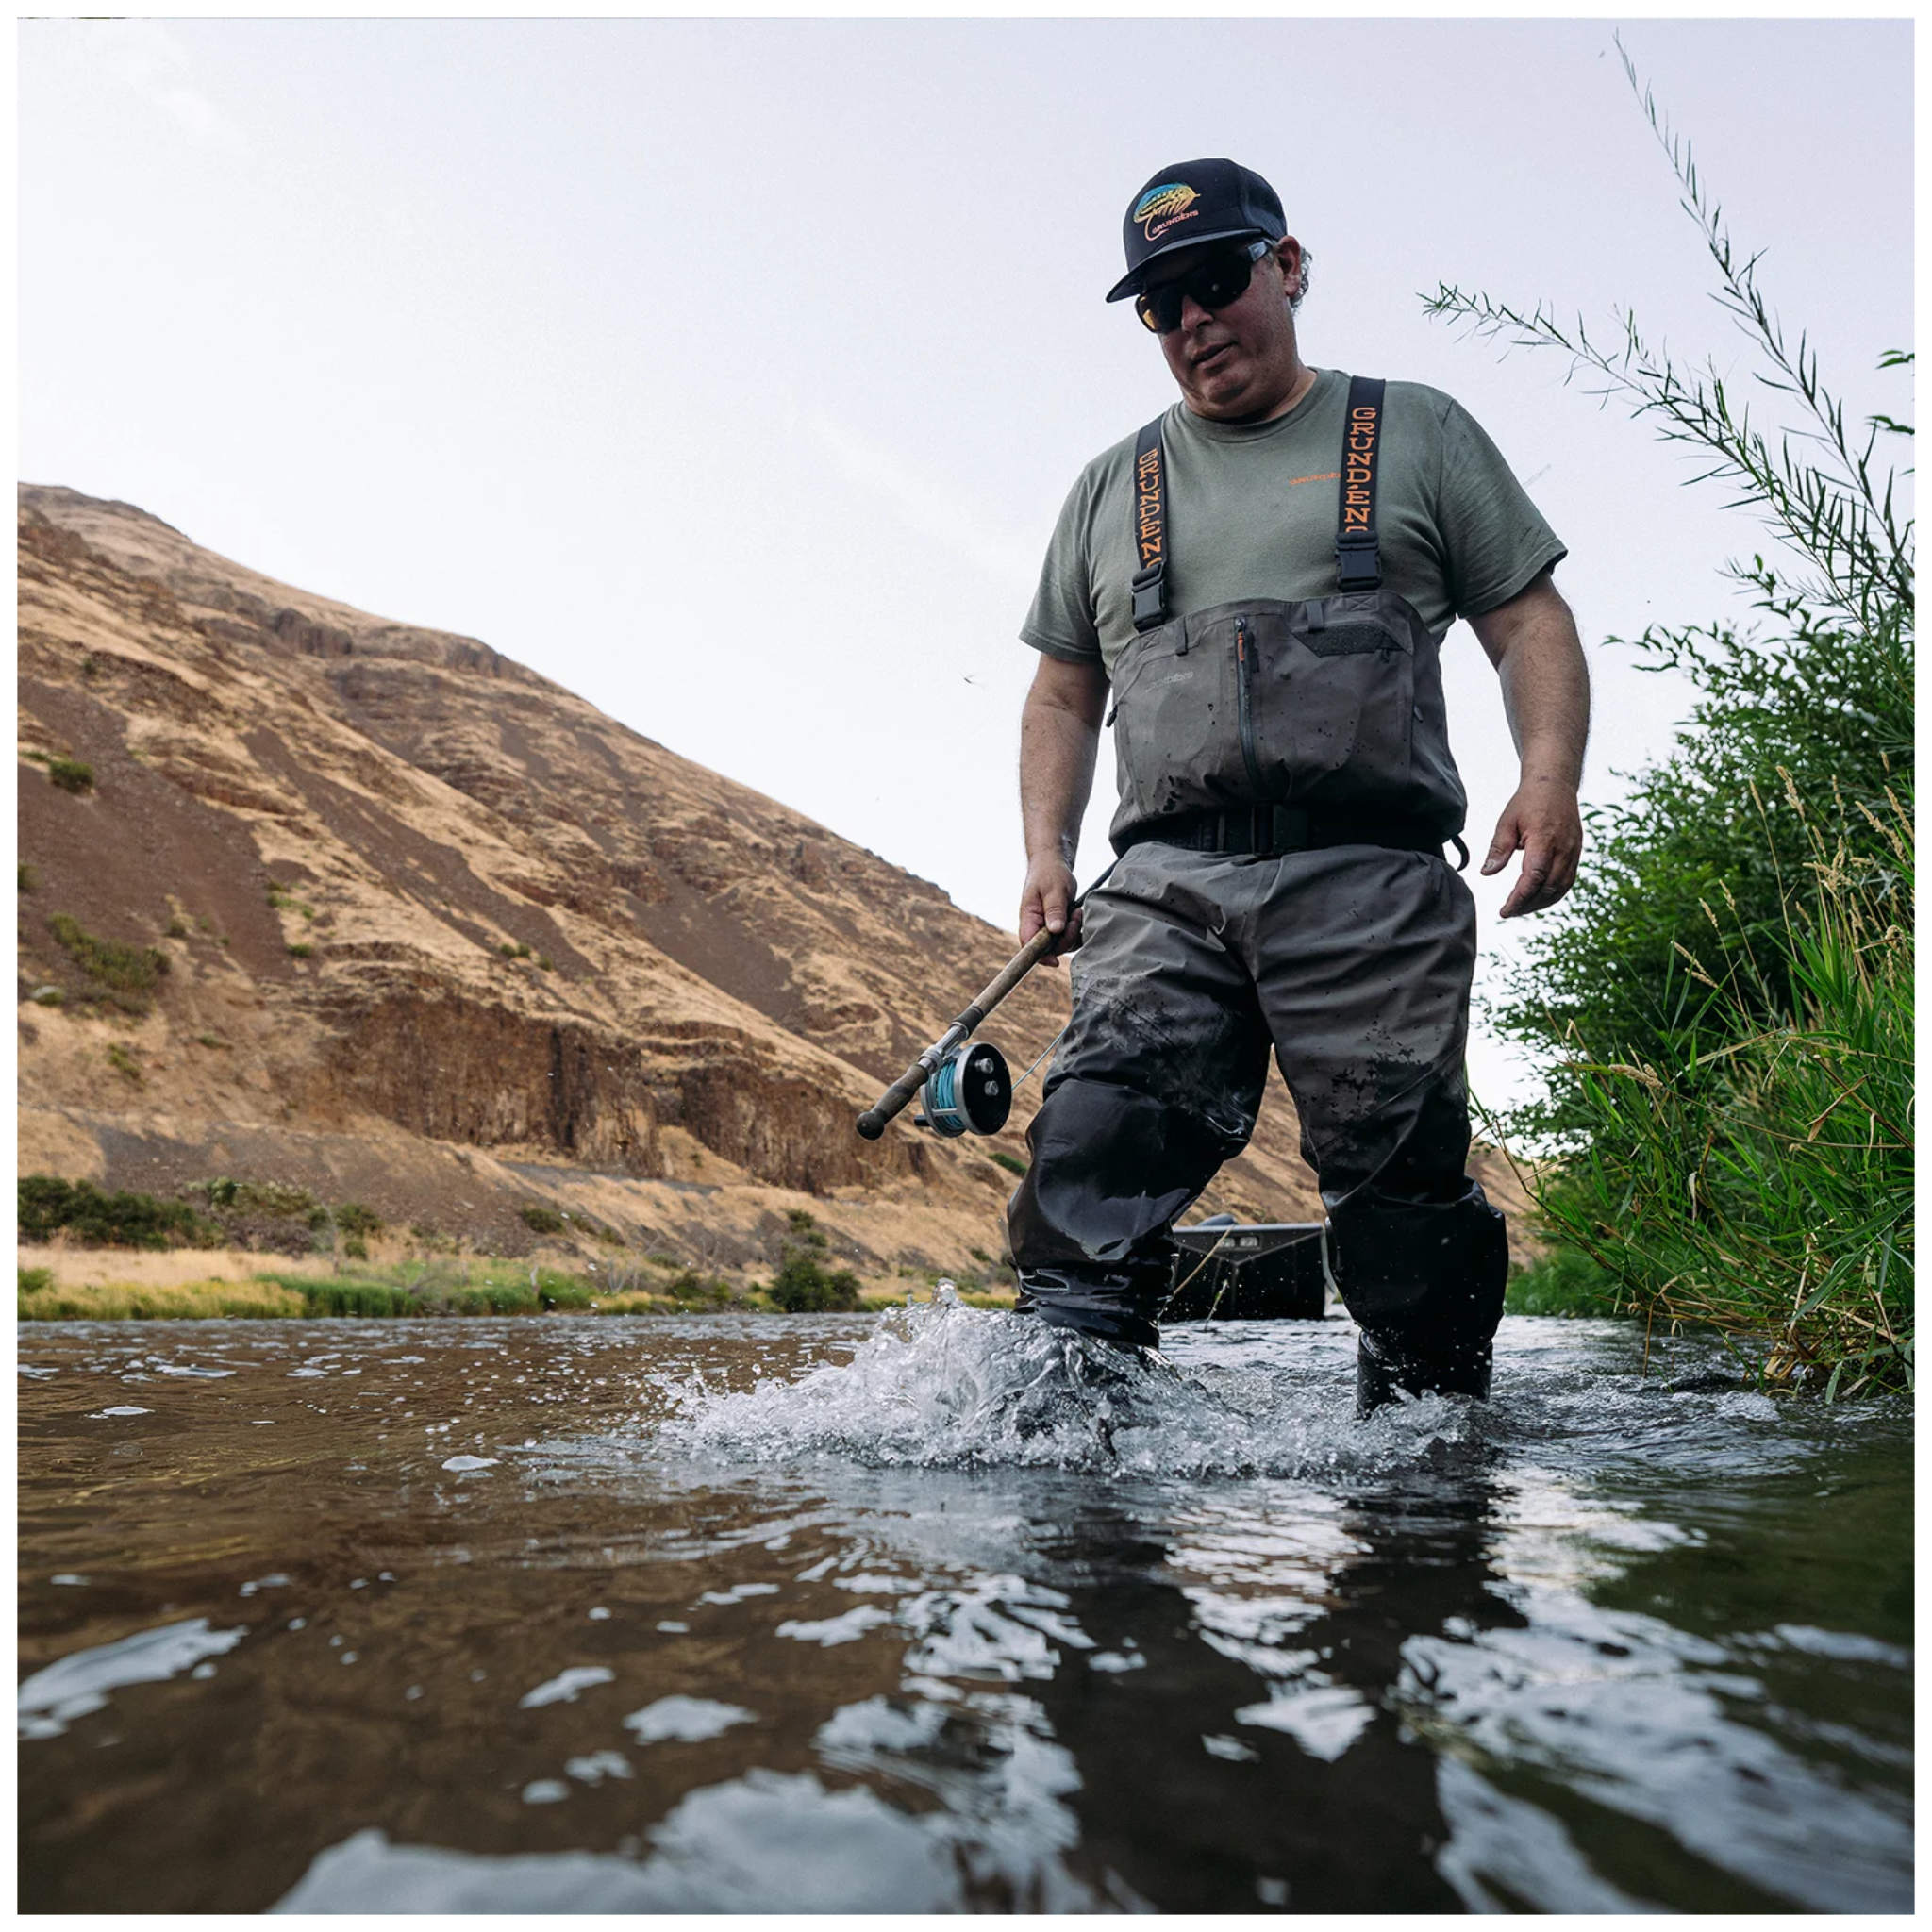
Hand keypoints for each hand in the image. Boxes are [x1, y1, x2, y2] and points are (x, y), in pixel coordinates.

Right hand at [1018, 855, 1082, 967]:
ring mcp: (1047, 927)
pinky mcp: (1058, 925)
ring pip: (1061, 944)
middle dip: (1066, 938)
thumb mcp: (1053, 889)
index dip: (1040, 957)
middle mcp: (1036, 926)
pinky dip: (1077, 930)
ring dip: (1073, 933)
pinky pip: (1068, 938)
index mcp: (1029, 918)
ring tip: (1076, 912)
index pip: (1029, 945)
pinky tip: (1077, 913)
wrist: (1053, 864)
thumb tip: (1055, 931)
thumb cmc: (1049, 873)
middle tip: (1075, 916)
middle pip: (1049, 948)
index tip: (1055, 961)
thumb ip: (1054, 909)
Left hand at [1482, 777, 1581, 916]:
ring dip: (1540, 903)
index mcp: (1544, 839)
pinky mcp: (1577, 854)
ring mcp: (1573, 852)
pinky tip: (1536, 899)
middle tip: (1508, 912)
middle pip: (1548, 888)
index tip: (1504, 911)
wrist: (1555, 785)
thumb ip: (1498, 848)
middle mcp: (1564, 848)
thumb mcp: (1507, 821)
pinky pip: (1567, 882)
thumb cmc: (1528, 802)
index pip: (1534, 877)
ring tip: (1520, 908)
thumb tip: (1487, 873)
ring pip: (1560, 888)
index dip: (1519, 898)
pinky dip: (1553, 895)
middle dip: (1527, 905)